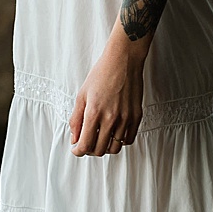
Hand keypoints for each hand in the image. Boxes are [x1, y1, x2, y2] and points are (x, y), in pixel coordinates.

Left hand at [70, 26, 148, 156]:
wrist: (123, 60)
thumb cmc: (101, 74)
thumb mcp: (81, 95)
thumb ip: (76, 119)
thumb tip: (75, 138)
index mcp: (94, 113)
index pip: (85, 145)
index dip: (78, 151)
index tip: (77, 149)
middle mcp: (111, 118)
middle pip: (99, 150)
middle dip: (90, 150)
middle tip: (87, 142)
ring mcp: (126, 118)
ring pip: (115, 148)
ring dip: (105, 147)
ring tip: (101, 138)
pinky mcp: (136, 116)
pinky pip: (128, 139)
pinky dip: (119, 141)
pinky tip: (114, 133)